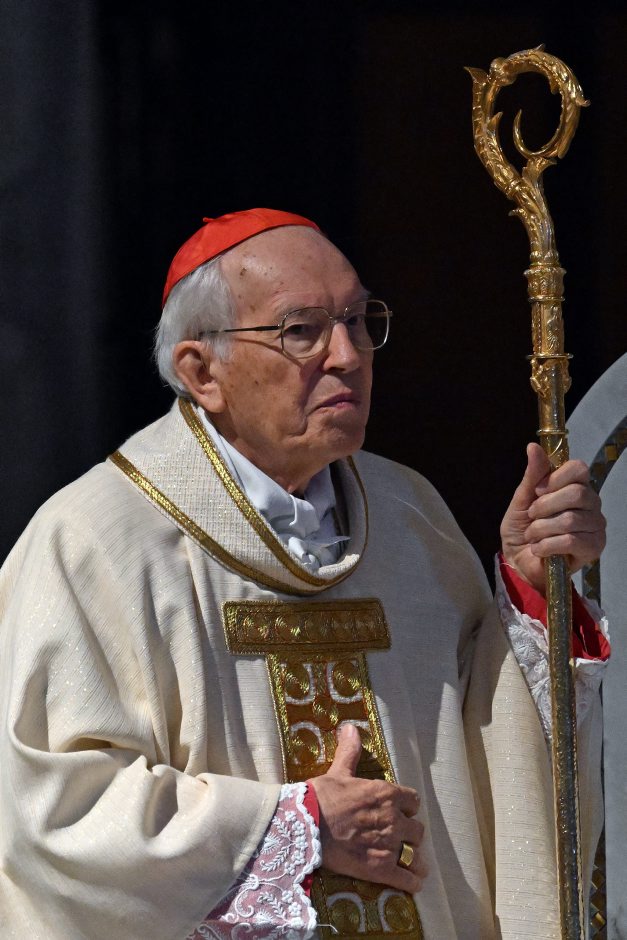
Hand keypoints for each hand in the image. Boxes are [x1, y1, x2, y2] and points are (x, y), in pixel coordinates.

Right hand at [309, 723, 427, 893]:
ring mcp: (389, 846)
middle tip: (398, 837)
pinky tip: (411, 883)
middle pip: (417, 830)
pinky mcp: (381, 870)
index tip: (399, 811)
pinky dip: (412, 882)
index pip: (413, 801)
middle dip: (409, 833)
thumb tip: (350, 728)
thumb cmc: (321, 796)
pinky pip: (408, 880)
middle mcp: (394, 819)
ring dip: (414, 859)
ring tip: (410, 863)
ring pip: (416, 855)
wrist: (305, 826)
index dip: (406, 806)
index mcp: (387, 794)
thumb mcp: (338, 771)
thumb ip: (350, 751)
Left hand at [500, 443, 605, 592]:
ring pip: (571, 519)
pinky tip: (539, 549)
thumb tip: (533, 446)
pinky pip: (571, 541)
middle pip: (577, 493)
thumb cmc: (522, 530)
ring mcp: (595, 526)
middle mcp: (591, 504)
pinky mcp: (594, 548)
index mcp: (575, 487)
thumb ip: (532, 476)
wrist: (519, 563)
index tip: (537, 491)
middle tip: (532, 517)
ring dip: (541, 529)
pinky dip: (547, 545)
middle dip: (545, 506)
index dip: (555, 478)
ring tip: (533, 536)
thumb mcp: (521, 500)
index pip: (579, 469)